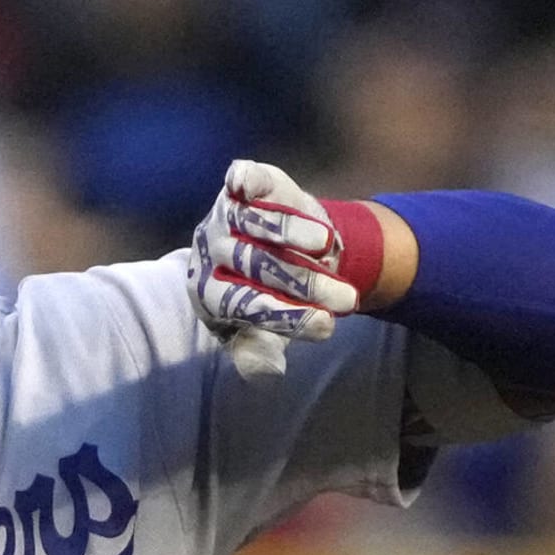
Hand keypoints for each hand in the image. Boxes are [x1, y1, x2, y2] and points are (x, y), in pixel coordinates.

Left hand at [185, 160, 360, 380]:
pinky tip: (250, 184)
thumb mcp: (266, 331)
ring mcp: (223, 215)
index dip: (286, 317)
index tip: (328, 328)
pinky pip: (244, 181)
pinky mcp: (240, 186)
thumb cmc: (272, 298)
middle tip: (347, 302)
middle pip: (253, 265)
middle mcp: (210, 251)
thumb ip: (261, 352)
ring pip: (254, 223)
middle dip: (304, 285)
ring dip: (290, 234)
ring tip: (328, 250)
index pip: (242, 305)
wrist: (285, 251)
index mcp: (207, 291)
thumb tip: (267, 374)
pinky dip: (250, 182)